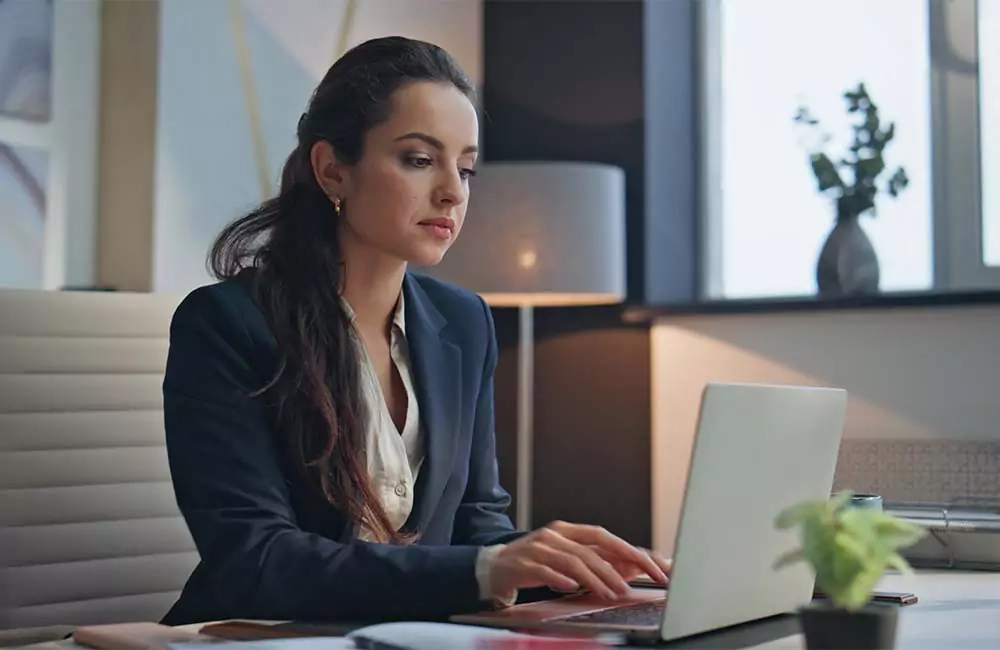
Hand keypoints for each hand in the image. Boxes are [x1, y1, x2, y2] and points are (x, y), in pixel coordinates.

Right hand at [489, 520, 670, 601]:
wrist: (494, 567)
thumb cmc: (534, 562)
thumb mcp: (565, 558)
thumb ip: (594, 561)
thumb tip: (630, 568)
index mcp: (567, 531)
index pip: (602, 536)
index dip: (627, 550)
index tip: (648, 565)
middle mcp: (554, 536)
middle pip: (590, 550)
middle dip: (613, 569)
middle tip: (628, 586)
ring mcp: (538, 549)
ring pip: (572, 561)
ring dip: (593, 578)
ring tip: (609, 593)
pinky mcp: (524, 564)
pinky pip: (545, 571)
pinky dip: (560, 579)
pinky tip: (572, 587)